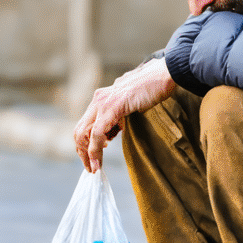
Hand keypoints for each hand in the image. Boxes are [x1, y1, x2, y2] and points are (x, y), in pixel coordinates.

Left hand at [73, 57, 175, 172]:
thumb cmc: (151, 89)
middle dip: (82, 152)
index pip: (84, 126)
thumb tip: (112, 132)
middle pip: (79, 131)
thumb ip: (118, 117)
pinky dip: (95, 149)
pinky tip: (98, 161)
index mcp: (101, 99)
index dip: (85, 145)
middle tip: (90, 168)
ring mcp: (103, 102)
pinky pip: (98, 132)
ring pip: (85, 133)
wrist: (163, 74)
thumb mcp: (129, 105)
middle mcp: (98, 99)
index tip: (91, 160)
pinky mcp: (112, 106)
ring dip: (87, 154)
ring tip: (95, 167)